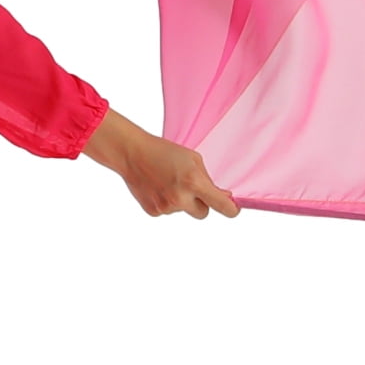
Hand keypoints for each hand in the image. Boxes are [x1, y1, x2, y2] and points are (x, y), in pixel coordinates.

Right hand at [81, 108, 239, 220]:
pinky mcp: (153, 211)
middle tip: (190, 187)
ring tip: (167, 181)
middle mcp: (181, 198)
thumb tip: (224, 198)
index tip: (233, 208)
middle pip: (203, 213)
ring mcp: (166, 207)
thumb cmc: (164, 151)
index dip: (231, 209)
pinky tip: (157, 187)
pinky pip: (168, 211)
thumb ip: (208, 180)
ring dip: (181, 200)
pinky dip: (165, 202)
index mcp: (194, 182)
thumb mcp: (193, 159)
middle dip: (202, 203)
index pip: (222, 207)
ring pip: (184, 211)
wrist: (131, 153)